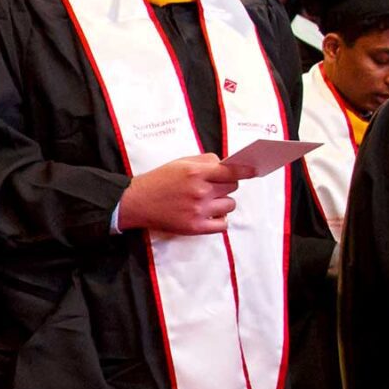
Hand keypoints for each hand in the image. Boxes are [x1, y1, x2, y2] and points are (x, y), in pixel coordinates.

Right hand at [116, 154, 241, 235]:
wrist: (135, 202)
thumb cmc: (158, 180)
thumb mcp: (179, 163)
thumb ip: (205, 161)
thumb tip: (228, 165)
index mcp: (195, 172)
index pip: (232, 171)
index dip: (245, 170)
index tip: (254, 170)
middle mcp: (200, 191)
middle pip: (233, 187)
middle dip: (226, 185)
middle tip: (212, 187)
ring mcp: (199, 210)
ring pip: (230, 205)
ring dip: (222, 202)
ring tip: (206, 202)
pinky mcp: (195, 227)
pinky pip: (223, 224)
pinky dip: (220, 220)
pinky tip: (209, 215)